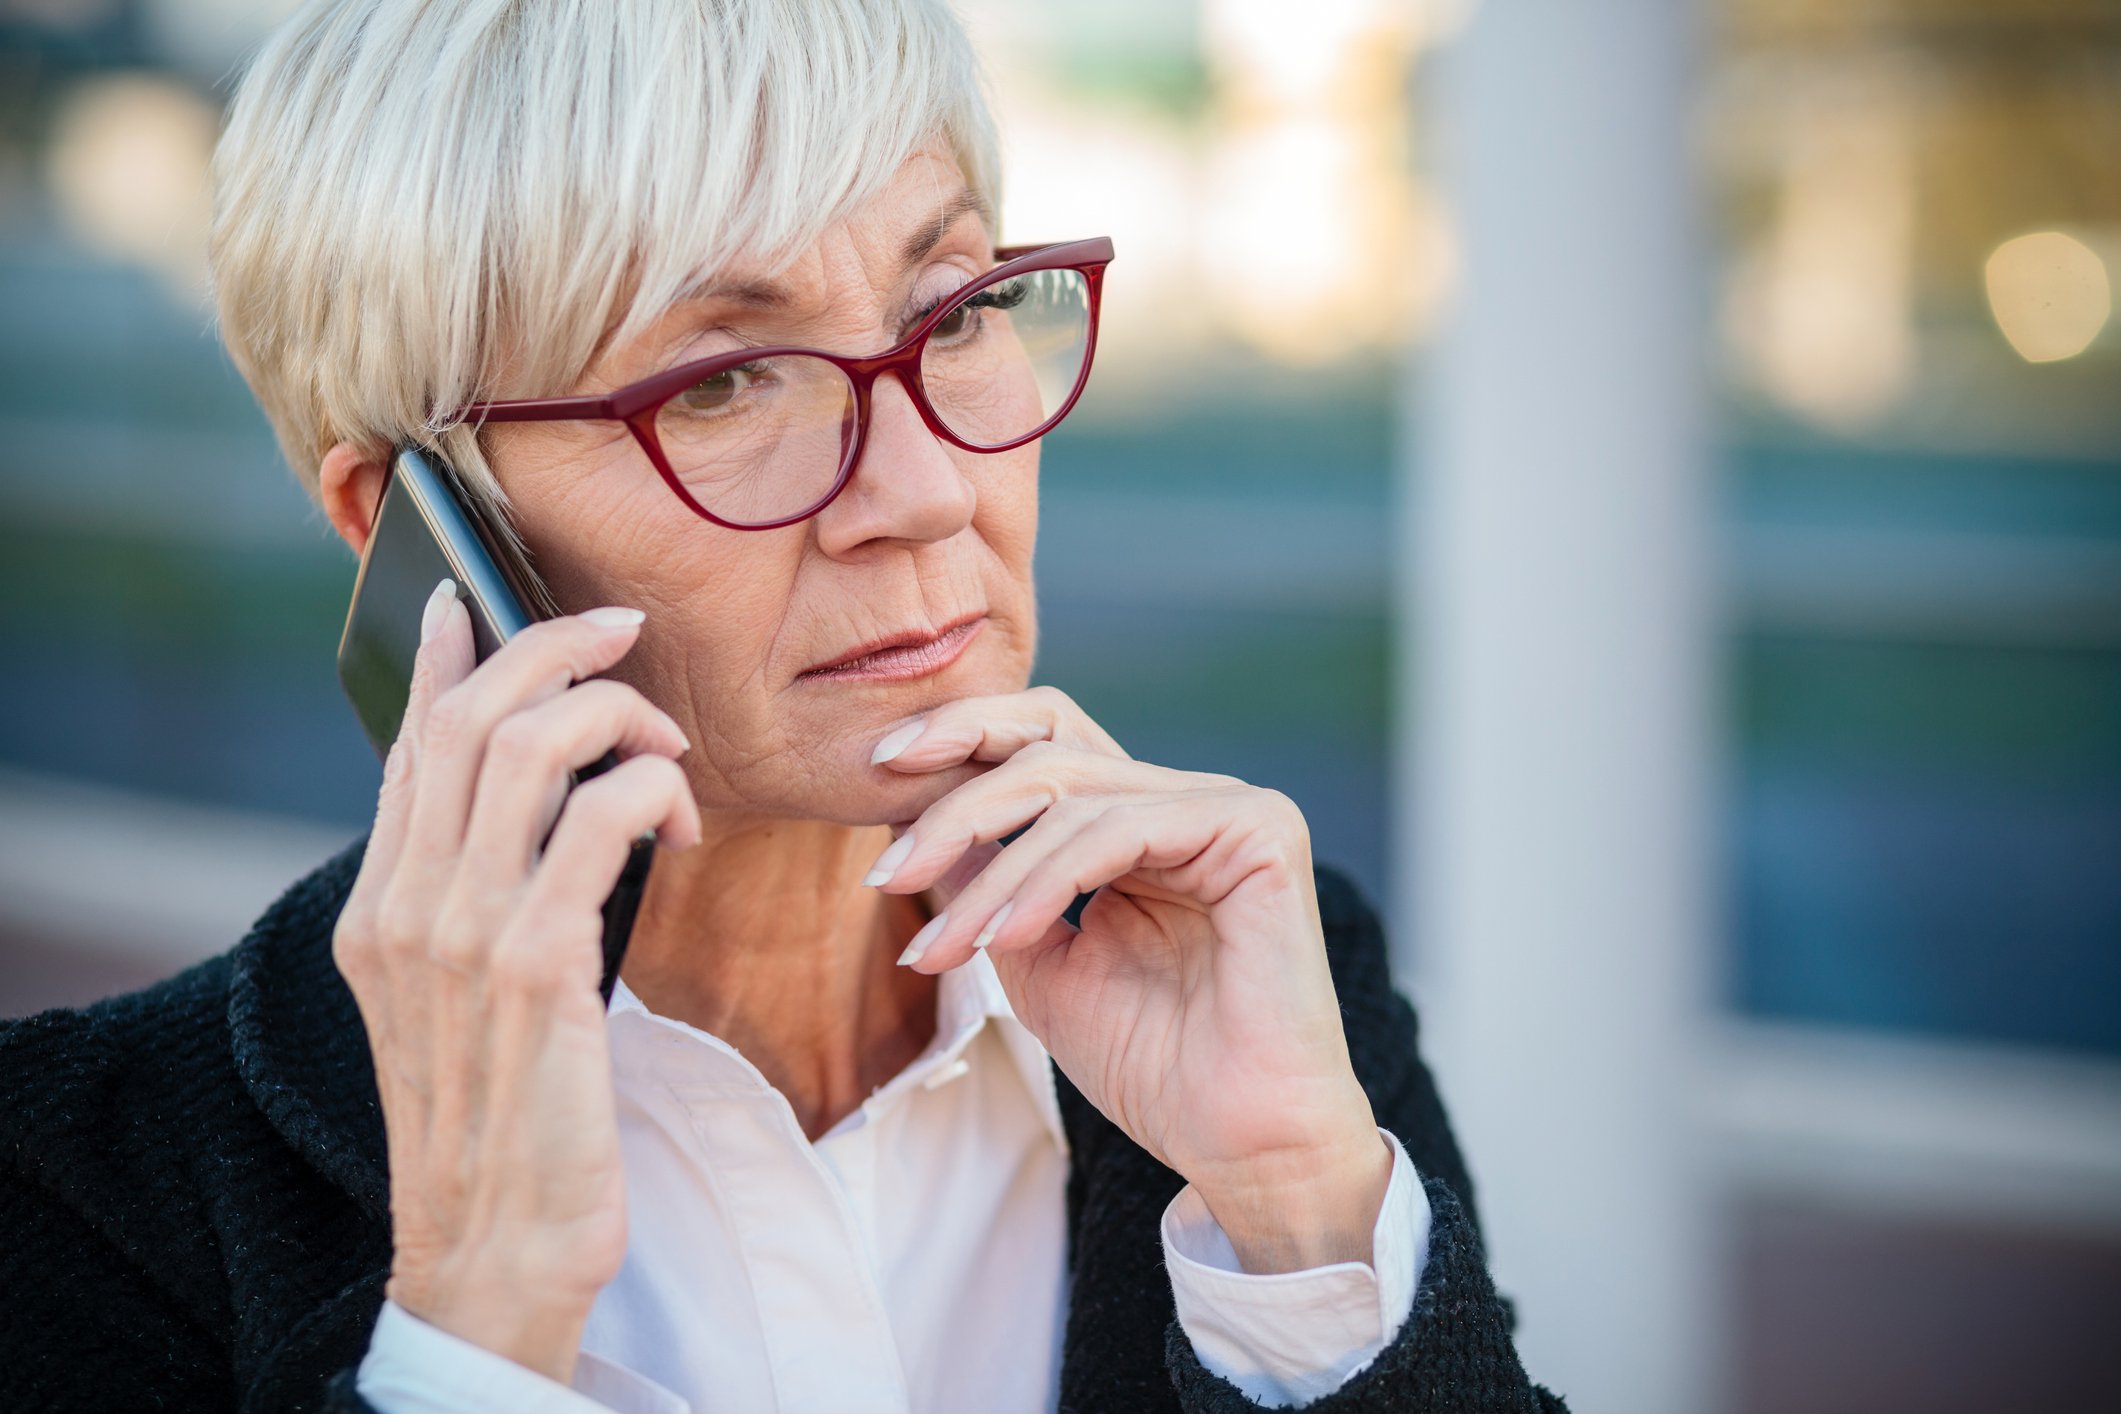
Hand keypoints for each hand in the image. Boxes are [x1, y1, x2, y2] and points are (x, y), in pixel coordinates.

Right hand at [331, 583, 700, 1382]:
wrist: (493, 1245)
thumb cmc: (503, 1120)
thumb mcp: (462, 1001)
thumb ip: (478, 904)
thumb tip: (540, 811)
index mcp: (378, 910)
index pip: (407, 748)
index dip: (445, 660)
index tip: (471, 597)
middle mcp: (403, 908)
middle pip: (467, 720)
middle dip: (550, 647)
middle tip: (622, 632)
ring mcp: (461, 935)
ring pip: (531, 750)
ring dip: (616, 718)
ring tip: (668, 749)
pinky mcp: (537, 967)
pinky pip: (600, 823)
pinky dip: (651, 791)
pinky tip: (681, 820)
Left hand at [865, 687, 1391, 1272]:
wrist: (1239, 1145)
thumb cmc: (1152, 1066)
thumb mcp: (1035, 963)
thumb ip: (986, 887)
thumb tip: (912, 823)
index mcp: (1144, 822)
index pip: (1048, 741)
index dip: (964, 736)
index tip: (874, 771)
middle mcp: (1189, 801)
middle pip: (1050, 753)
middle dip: (954, 807)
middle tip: (886, 875)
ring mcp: (1229, 809)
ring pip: (1075, 794)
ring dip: (989, 873)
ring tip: (940, 947)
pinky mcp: (1259, 831)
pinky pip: (1122, 828)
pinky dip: (1047, 880)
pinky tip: (1003, 938)